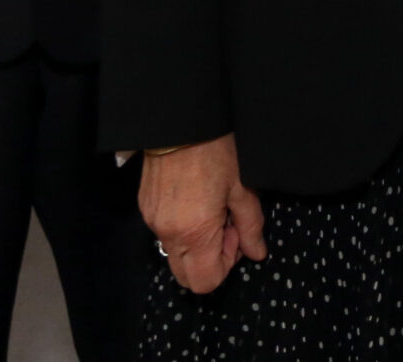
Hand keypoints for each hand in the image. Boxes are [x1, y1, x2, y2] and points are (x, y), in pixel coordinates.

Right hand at [141, 135, 266, 294]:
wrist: (179, 121)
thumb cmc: (216, 152)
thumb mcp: (242, 188)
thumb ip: (251, 226)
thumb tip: (257, 253)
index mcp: (194, 233)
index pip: (206, 281)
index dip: (227, 264)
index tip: (235, 233)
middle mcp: (168, 234)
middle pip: (186, 276)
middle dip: (210, 259)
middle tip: (225, 224)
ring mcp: (152, 222)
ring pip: (175, 255)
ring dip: (196, 244)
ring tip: (211, 208)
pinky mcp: (145, 208)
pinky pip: (164, 234)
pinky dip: (182, 229)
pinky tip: (195, 200)